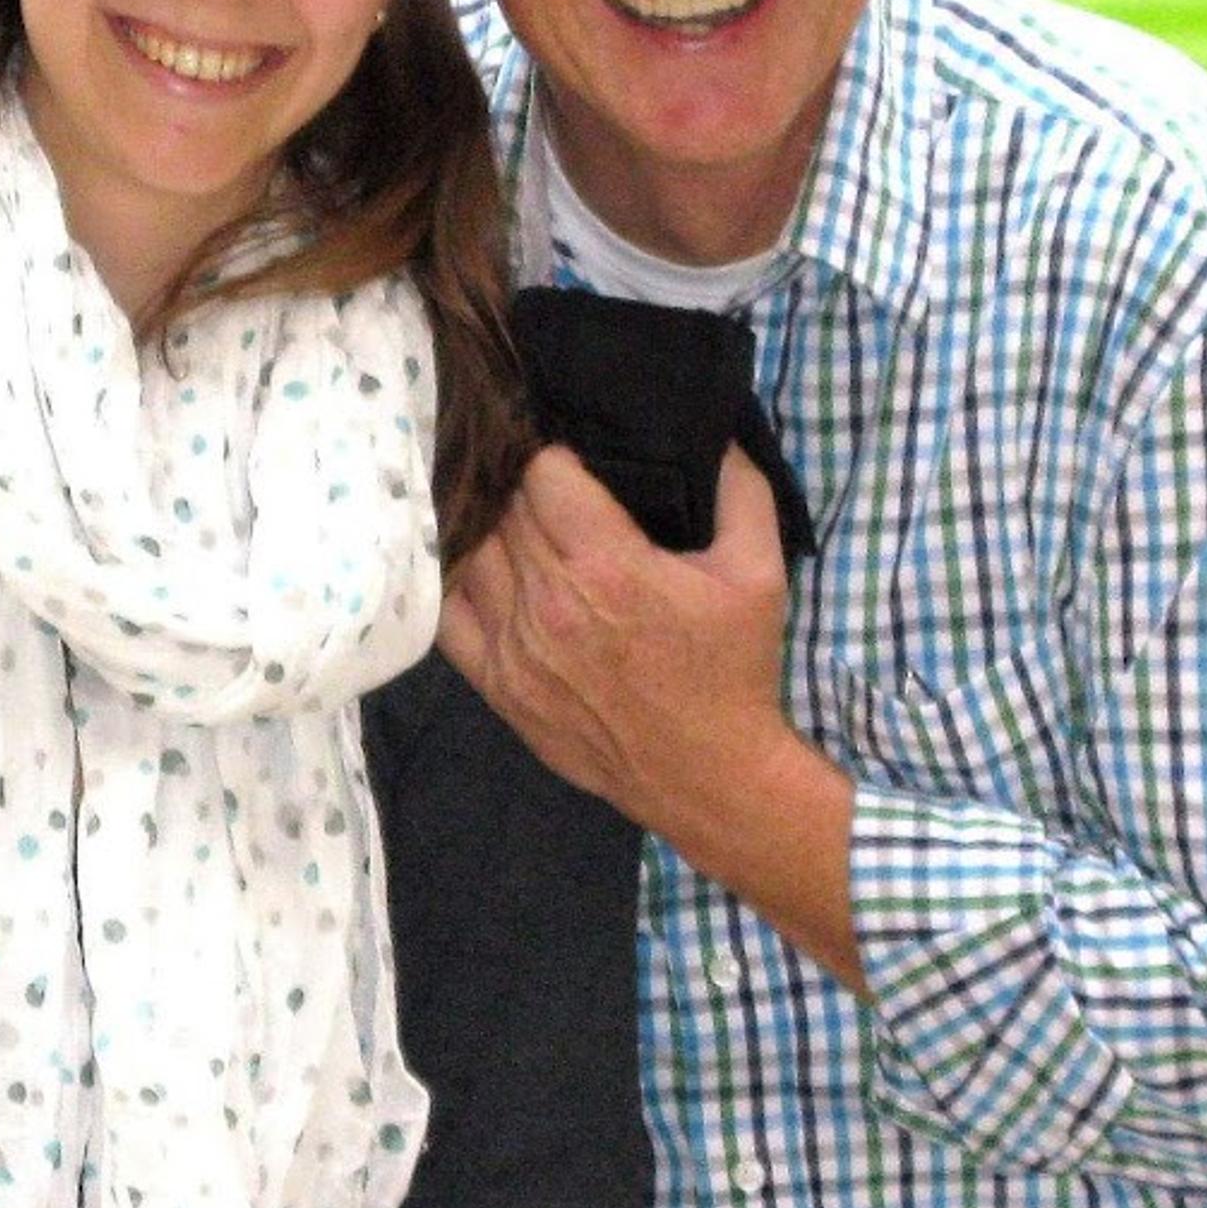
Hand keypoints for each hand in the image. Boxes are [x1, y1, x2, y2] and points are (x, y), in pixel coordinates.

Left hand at [439, 444, 866, 990]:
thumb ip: (739, 489)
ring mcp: (515, 647)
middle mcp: (549, 602)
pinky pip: (447, 616)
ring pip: (472, 554)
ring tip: (516, 528)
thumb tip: (714, 432)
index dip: (557, 459)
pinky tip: (484, 575)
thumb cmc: (732, 671)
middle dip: (525, 492)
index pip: (542, 473)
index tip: (575, 465)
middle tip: (548, 491)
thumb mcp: (759, 573)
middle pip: (506, 508)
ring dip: (492, 533)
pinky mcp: (498, 686)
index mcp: (607, 566)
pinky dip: (459, 586)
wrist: (708, 775)